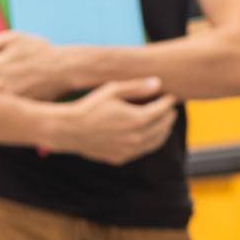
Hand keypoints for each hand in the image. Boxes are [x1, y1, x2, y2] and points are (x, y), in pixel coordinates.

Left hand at [0, 31, 79, 100]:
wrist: (65, 67)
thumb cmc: (40, 51)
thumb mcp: (15, 37)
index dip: (3, 63)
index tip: (17, 61)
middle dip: (7, 76)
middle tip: (25, 70)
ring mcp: (10, 98)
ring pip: (5, 93)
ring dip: (14, 87)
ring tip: (30, 79)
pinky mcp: (21, 106)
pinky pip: (15, 101)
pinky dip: (23, 95)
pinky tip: (33, 87)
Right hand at [44, 77, 176, 164]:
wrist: (68, 129)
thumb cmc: (90, 105)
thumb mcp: (113, 90)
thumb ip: (137, 87)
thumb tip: (158, 82)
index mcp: (137, 119)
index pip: (163, 110)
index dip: (168, 102)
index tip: (171, 96)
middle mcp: (136, 137)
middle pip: (163, 127)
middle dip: (169, 116)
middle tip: (170, 109)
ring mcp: (129, 150)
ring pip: (156, 142)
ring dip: (163, 131)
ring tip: (164, 122)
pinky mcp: (121, 158)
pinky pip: (142, 151)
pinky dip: (150, 142)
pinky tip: (148, 134)